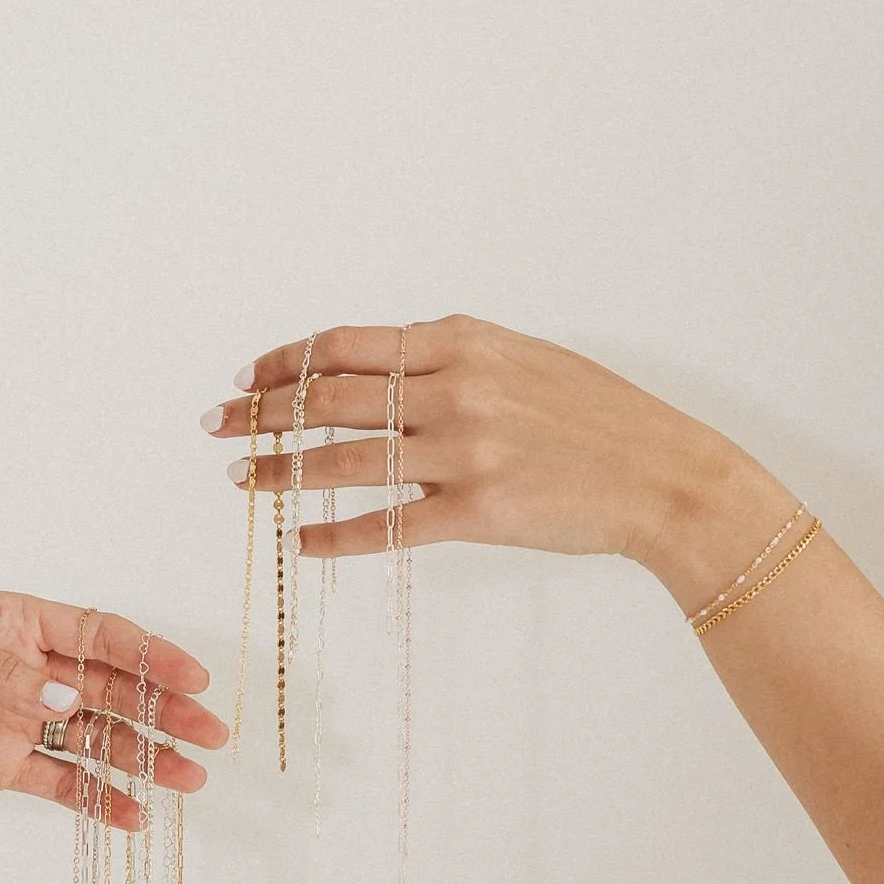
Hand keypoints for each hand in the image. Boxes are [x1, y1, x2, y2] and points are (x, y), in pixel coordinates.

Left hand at [0, 592, 227, 833]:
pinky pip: (62, 782)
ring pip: (98, 738)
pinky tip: (134, 817)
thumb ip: (4, 673)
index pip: (100, 634)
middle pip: (113, 689)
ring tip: (189, 781)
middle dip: (164, 711)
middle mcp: (28, 667)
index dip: (151, 655)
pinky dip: (99, 799)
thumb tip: (69, 697)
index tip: (194, 678)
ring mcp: (18, 718)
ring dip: (145, 758)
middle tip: (211, 735)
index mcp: (17, 621)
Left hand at [201, 314, 792, 604]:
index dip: (283, 361)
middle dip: (261, 411)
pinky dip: (335, 534)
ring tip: (240, 480)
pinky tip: (302, 540)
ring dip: (281, 470)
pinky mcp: (477, 512)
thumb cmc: (599, 419)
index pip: (344, 345)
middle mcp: (454, 389)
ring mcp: (464, 452)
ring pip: (344, 461)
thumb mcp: (525, 360)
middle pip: (328, 396)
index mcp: (461, 342)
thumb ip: (453, 357)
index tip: (246, 378)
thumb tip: (382, 365)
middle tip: (217, 426)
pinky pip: (386, 526)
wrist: (666, 477)